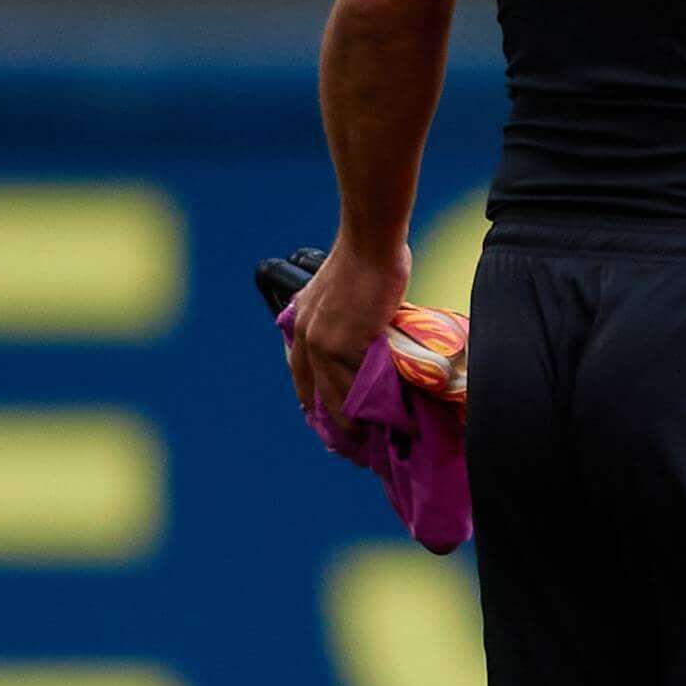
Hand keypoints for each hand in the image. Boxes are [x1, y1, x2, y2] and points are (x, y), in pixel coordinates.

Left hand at [284, 237, 406, 423]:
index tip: (325, 419)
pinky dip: (371, 402)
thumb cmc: (365, 258)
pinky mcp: (343, 345)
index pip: (301, 372)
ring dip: (351, 418)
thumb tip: (366, 335)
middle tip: (348, 440)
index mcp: (301, 323)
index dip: (312, 398)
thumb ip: (344, 318)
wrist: (369, 245)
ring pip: (335, 393)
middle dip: (331, 418)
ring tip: (369, 438)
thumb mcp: (339, 293)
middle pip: (315, 390)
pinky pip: (357, 383)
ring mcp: (322, 343)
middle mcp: (306, 336)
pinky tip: (385, 416)